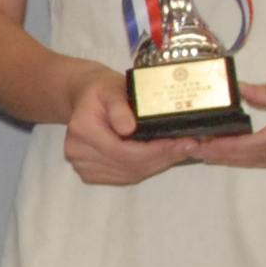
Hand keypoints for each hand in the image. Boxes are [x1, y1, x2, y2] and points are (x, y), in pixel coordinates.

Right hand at [58, 70, 196, 187]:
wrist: (86, 98)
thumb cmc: (102, 90)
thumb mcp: (112, 89)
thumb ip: (120, 107)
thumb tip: (128, 128)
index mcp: (82, 129)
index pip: (120, 151)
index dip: (151, 151)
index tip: (177, 143)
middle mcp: (78, 152)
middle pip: (126, 166)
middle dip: (160, 158)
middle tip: (187, 147)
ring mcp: (82, 165)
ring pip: (128, 175)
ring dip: (156, 165)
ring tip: (178, 151)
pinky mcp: (89, 173)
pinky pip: (123, 177)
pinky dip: (145, 169)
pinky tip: (160, 157)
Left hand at [194, 47, 265, 170]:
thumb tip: (243, 94)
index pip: (263, 142)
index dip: (234, 147)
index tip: (208, 145)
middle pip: (265, 158)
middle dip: (230, 157)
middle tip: (199, 153)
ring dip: (244, 160)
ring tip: (214, 155)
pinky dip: (261, 157)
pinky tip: (243, 153)